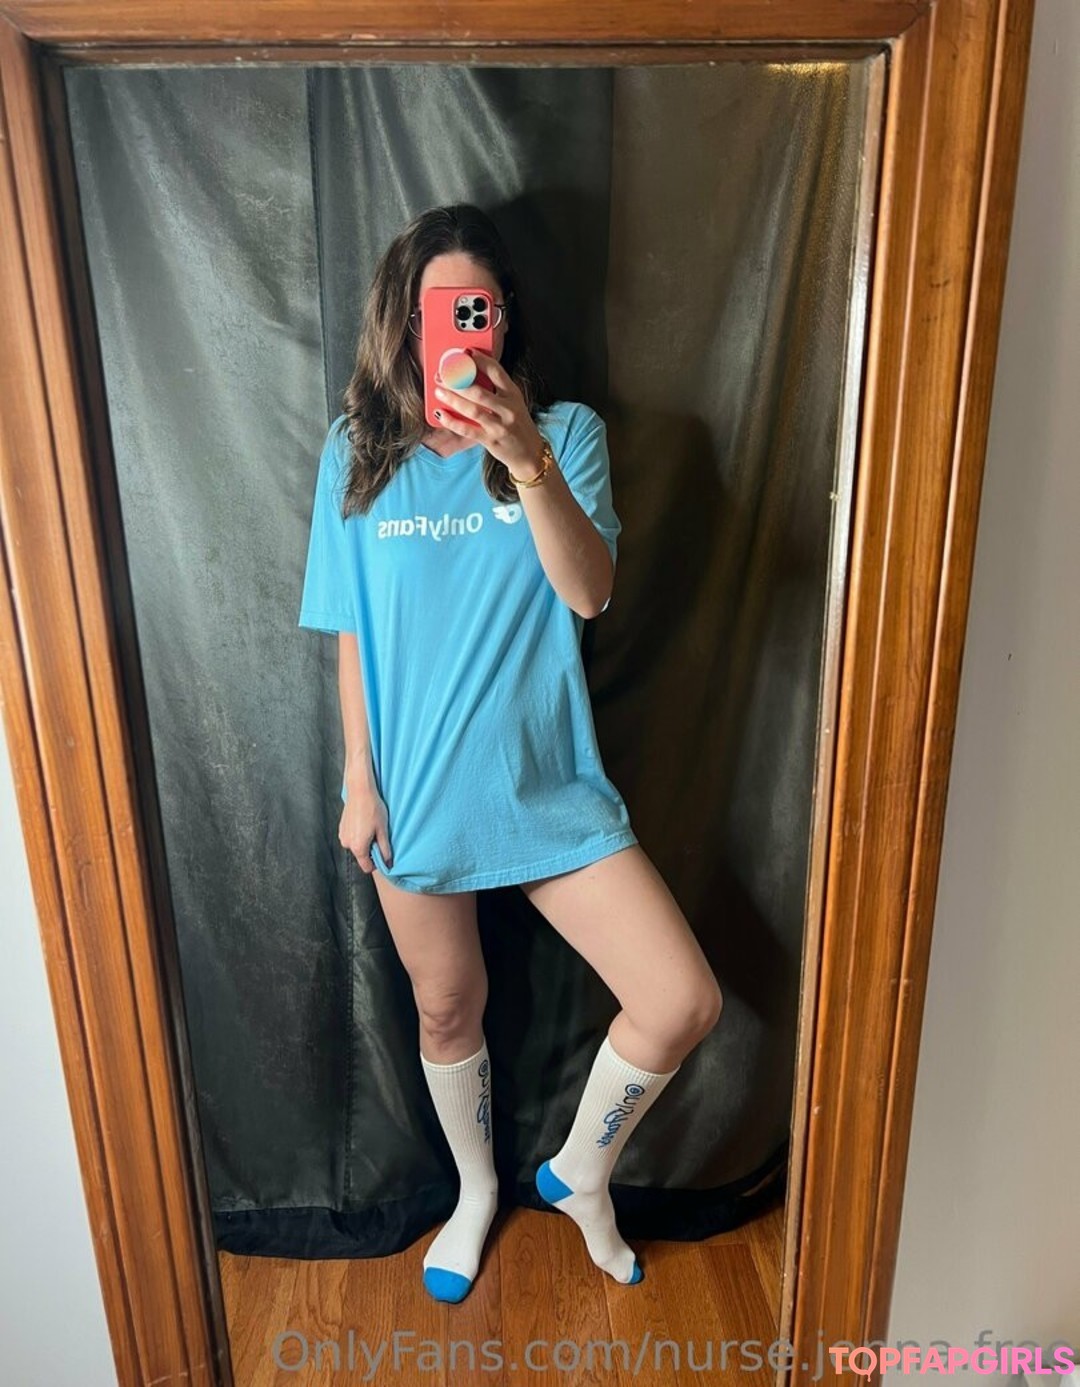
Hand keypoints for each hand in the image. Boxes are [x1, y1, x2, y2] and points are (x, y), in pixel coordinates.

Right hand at [339, 785, 392, 873]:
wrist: (359, 790)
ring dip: (365, 841)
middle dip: (371, 850)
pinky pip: (352, 838)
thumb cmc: (372, 808)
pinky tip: (365, 822)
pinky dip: (359, 834)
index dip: (377, 863)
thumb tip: (388, 862)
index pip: (367, 867)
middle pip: (361, 856)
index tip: (383, 854)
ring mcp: (342, 835)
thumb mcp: (383, 830)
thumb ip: (385, 849)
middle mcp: (347, 844)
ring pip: (357, 846)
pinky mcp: (341, 828)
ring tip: (371, 826)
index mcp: (358, 847)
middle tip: (378, 834)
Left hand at [432, 349, 545, 475]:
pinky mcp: (491, 441)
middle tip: (443, 374)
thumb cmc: (518, 425)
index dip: (480, 360)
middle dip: (458, 381)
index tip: (465, 353)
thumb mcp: (514, 403)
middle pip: (479, 391)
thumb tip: (470, 376)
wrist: (530, 454)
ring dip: (452, 399)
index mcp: (514, 395)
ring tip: (438, 391)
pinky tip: (441, 414)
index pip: (496, 372)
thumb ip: (497, 390)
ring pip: (472, 410)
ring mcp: (499, 426)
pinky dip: (452, 422)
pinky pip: (467, 430)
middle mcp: (508, 409)